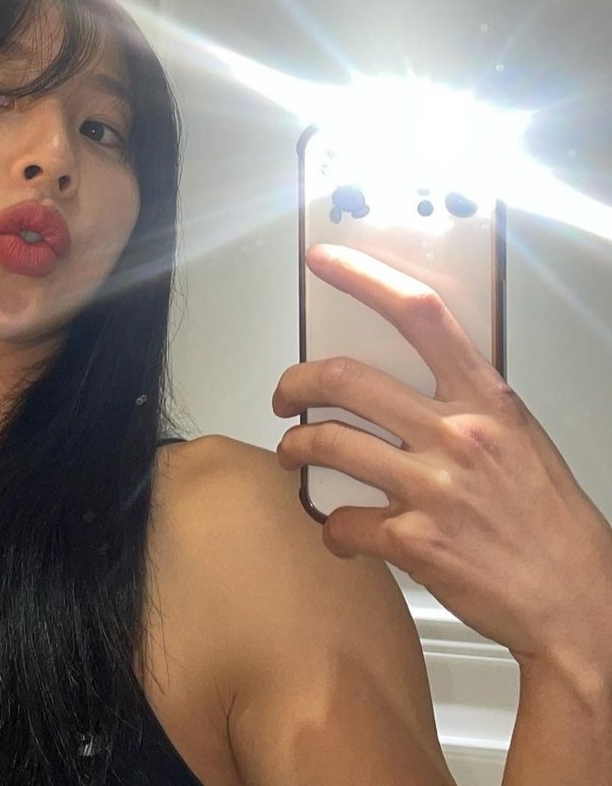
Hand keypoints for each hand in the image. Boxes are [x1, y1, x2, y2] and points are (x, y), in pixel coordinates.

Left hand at [273, 243, 611, 674]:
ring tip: (294, 454)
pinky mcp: (415, 540)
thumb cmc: (548, 521)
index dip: (364, 278)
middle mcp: (457, 435)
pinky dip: (331, 527)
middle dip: (296, 382)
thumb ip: (462, 404)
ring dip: (296, 448)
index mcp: (487, 401)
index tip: (325, 261)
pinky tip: (340, 531)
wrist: (578, 603)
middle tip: (286, 395)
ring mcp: (434, 487)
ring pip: (328, 444)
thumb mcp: (518, 439)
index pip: (420, 314)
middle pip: (346, 379)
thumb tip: (403, 382)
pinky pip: (342, 520)